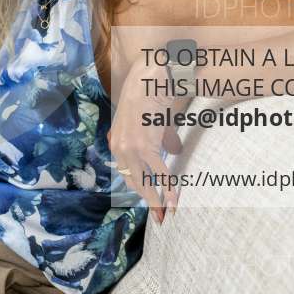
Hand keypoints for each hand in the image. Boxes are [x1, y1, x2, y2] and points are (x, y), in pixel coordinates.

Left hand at [106, 67, 184, 223]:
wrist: (149, 76)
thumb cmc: (151, 95)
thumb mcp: (154, 122)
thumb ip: (162, 139)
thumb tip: (175, 153)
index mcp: (118, 144)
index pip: (129, 175)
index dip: (142, 191)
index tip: (153, 204)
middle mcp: (120, 148)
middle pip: (135, 183)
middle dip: (149, 202)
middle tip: (161, 218)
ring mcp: (131, 148)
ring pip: (145, 182)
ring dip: (158, 201)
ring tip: (168, 214)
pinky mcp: (145, 145)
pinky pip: (158, 173)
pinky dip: (168, 188)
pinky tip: (174, 200)